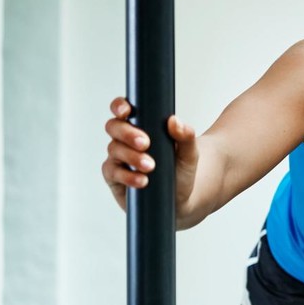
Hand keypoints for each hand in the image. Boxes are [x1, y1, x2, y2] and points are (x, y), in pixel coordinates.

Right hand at [101, 96, 198, 212]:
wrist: (180, 198)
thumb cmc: (181, 171)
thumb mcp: (189, 154)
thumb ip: (186, 137)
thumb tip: (175, 121)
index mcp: (141, 127)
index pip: (123, 110)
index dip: (120, 106)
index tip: (127, 111)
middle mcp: (125, 140)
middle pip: (114, 127)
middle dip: (127, 133)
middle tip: (145, 143)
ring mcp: (118, 158)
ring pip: (114, 150)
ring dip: (131, 156)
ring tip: (150, 166)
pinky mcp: (115, 178)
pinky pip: (113, 173)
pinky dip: (127, 176)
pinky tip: (142, 181)